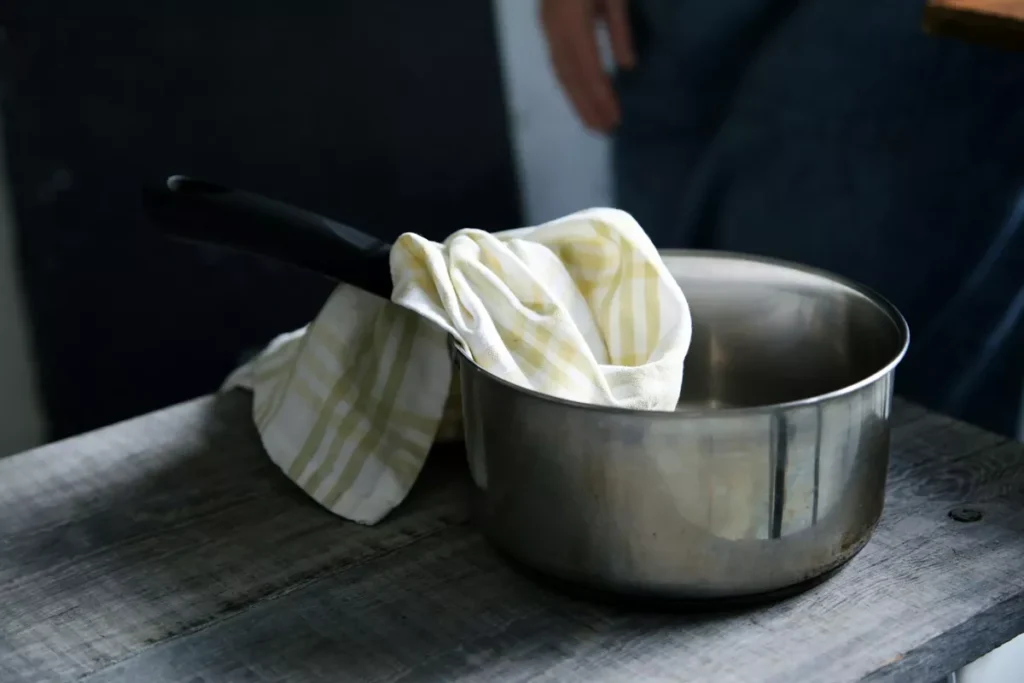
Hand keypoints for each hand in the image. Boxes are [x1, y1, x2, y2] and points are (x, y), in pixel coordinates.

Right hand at [540, 0, 635, 132]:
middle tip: (602, 132)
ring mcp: (547, 25)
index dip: (600, 97)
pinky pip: (556, 59)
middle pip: (570, 76)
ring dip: (575, 99)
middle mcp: (555, 28)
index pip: (588, 68)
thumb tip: (627, 67)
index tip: (613, 119)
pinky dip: (568, 82)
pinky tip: (578, 95)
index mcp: (573, 19)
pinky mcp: (547, 22)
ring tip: (591, 122)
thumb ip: (619, 27)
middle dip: (585, 107)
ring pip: (560, 70)